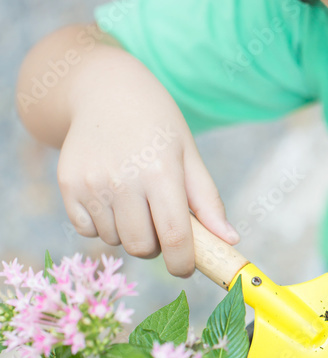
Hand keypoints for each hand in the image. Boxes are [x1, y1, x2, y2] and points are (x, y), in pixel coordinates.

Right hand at [56, 50, 238, 276]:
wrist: (104, 89)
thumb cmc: (156, 123)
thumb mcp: (188, 153)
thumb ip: (207, 201)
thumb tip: (230, 241)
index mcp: (161, 171)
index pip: (175, 237)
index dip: (183, 263)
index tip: (186, 268)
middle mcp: (123, 179)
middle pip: (142, 247)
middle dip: (156, 247)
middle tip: (160, 224)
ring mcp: (91, 183)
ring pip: (114, 240)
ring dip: (128, 233)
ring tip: (134, 199)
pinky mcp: (67, 185)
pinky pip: (87, 230)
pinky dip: (101, 225)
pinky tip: (110, 197)